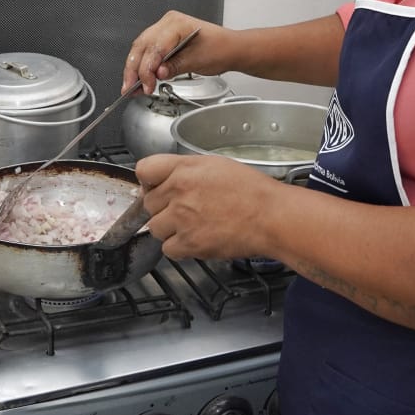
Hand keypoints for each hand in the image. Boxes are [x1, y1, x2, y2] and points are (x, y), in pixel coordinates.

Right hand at [121, 12, 233, 95]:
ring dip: (134, 69)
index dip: (147, 69)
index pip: (154, 47)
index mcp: (176, 24)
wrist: (231, 49)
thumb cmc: (221, 49)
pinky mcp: (164, 40)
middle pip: (142, 46)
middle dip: (133, 70)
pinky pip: (147, 51)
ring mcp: (164, 30)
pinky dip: (142, 66)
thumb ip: (175, 66)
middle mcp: (167, 24)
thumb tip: (157, 73)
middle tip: (130, 88)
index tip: (146, 86)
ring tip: (132, 87)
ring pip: (141, 49)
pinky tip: (139, 80)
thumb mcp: (198, 60)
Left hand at [135, 153, 283, 260]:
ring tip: (192, 225)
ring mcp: (181, 219)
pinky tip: (196, 238)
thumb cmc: (251, 190)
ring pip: (155, 227)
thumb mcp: (216, 165)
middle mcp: (179, 191)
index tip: (156, 187)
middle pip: (147, 203)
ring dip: (170, 229)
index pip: (144, 169)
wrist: (270, 216)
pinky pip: (168, 249)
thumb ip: (186, 170)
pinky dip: (179, 247)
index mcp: (185, 168)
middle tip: (184, 209)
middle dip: (162, 207)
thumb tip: (165, 180)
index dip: (149, 180)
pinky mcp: (188, 243)